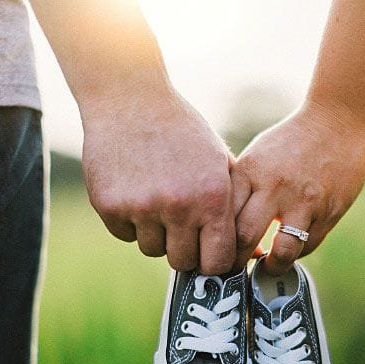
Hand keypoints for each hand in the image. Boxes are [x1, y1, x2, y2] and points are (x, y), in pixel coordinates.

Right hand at [80, 80, 235, 274]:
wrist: (130, 100)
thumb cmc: (183, 133)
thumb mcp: (219, 163)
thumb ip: (236, 209)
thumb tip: (254, 255)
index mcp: (212, 198)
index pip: (218, 262)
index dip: (213, 262)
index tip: (207, 253)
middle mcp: (178, 206)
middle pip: (182, 262)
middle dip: (183, 249)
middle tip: (180, 225)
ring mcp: (141, 208)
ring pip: (151, 249)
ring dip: (155, 233)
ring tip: (157, 199)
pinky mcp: (110, 206)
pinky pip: (124, 234)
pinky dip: (129, 221)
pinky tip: (135, 191)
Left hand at [231, 100, 364, 274]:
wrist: (339, 122)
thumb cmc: (291, 141)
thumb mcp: (257, 156)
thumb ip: (240, 188)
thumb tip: (218, 226)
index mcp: (250, 171)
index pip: (223, 217)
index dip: (215, 241)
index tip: (214, 252)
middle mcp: (274, 187)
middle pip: (244, 239)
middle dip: (236, 262)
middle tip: (235, 269)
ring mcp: (304, 201)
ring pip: (282, 252)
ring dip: (271, 267)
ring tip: (266, 267)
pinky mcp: (329, 211)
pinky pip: (307, 246)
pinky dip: (295, 253)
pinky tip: (289, 249)